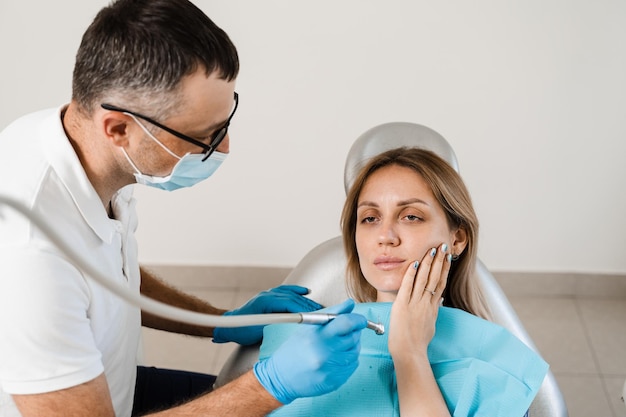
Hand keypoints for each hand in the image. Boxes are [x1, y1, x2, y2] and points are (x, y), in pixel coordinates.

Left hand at [213, 285, 321, 344]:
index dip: (304, 309)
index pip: (291, 303)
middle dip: (310, 306)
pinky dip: (297, 291)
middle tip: (323, 313)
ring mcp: (269, 294)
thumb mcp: (260, 330)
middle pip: (294, 298)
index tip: (316, 315)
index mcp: (266, 301)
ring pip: (292, 294)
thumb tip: (294, 324)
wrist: (230, 325)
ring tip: (318, 307)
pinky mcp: (270, 296)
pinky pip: (286, 290)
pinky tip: (306, 292)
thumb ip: (277, 325)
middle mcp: (269, 295)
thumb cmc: (242, 330)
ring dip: (306, 301)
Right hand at [253, 299, 366, 403]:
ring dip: (351, 347)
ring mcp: (330, 368)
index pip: (347, 322)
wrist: (282, 378)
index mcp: (318, 336)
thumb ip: (332, 314)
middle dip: (353, 333)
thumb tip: (350, 304)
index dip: (358, 319)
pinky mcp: (335, 381)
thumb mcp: (309, 327)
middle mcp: (325, 353)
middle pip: (354, 337)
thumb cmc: (294, 350)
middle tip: (342, 334)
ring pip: (355, 352)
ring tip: (335, 347)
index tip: (360, 320)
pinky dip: (348, 360)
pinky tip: (335, 359)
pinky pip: (352, 366)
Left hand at [389, 243, 450, 359]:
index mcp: (433, 307)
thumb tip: (437, 302)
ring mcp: (415, 304)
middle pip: (435, 277)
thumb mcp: (430, 325)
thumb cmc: (418, 342)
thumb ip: (433, 311)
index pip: (440, 283)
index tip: (447, 257)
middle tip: (443, 246)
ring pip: (423, 279)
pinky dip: (411, 274)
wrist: (410, 352)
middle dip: (439, 260)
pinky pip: (407, 286)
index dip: (444, 268)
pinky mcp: (402, 305)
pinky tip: (414, 263)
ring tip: (432, 250)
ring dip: (428, 263)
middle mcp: (426, 303)